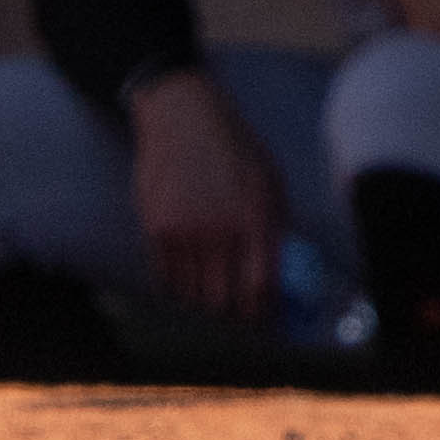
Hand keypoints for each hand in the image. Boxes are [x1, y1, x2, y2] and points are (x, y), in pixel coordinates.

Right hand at [130, 68, 286, 322]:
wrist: (184, 119)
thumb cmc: (235, 149)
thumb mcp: (270, 182)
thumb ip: (276, 228)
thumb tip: (283, 273)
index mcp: (257, 217)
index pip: (262, 287)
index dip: (265, 312)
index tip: (267, 320)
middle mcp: (221, 229)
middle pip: (226, 300)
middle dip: (236, 311)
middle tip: (240, 309)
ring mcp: (185, 232)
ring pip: (196, 295)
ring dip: (207, 300)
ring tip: (214, 290)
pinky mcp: (156, 231)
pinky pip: (167, 281)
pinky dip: (180, 288)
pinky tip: (189, 278)